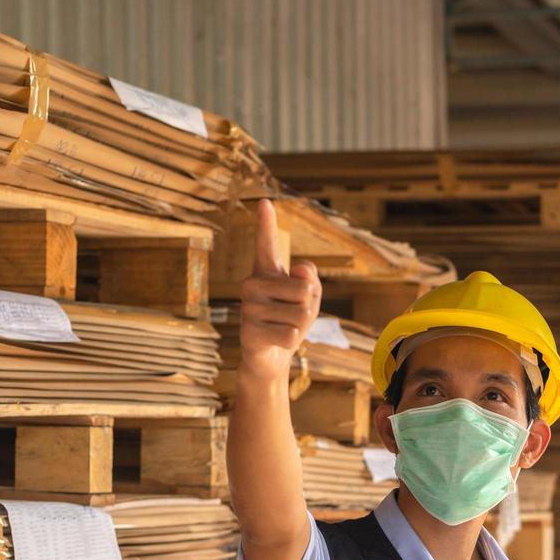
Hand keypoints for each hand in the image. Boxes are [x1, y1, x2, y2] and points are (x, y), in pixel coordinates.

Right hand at [238, 198, 320, 379]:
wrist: (271, 358)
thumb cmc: (290, 322)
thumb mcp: (308, 300)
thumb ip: (312, 281)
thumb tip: (302, 269)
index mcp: (266, 272)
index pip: (266, 243)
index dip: (267, 223)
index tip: (265, 201)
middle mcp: (252, 283)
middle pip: (304, 289)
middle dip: (308, 308)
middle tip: (291, 318)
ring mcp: (248, 306)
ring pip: (300, 314)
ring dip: (300, 327)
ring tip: (282, 329)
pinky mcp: (249, 330)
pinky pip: (291, 334)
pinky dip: (292, 343)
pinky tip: (275, 342)